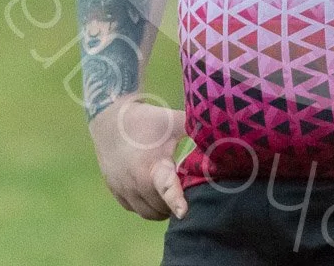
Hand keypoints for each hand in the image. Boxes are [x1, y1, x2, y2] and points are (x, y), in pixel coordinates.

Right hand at [88, 95, 187, 219]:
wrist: (110, 120)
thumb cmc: (147, 120)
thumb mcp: (173, 121)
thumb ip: (197, 129)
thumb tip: (223, 133)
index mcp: (151, 166)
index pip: (166, 189)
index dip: (177, 201)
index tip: (183, 212)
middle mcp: (135, 183)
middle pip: (162, 208)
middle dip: (176, 203)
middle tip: (188, 188)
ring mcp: (123, 190)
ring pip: (148, 213)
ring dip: (162, 208)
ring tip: (173, 192)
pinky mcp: (115, 191)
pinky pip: (135, 209)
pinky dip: (147, 205)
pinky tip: (155, 191)